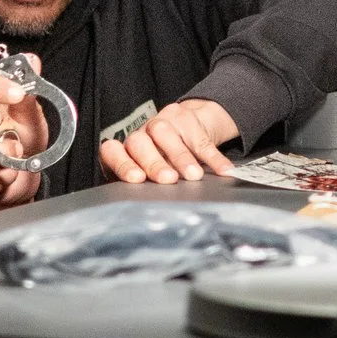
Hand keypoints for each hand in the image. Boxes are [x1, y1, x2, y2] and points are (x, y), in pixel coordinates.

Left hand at [101, 98, 239, 184]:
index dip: (123, 164)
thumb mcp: (147, 171)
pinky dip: (214, 157)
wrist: (187, 124)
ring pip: (167, 135)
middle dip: (154, 162)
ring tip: (193, 176)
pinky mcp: (190, 122)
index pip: (113, 152)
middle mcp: (142, 134)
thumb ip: (141, 187)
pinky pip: (202, 140)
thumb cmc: (160, 157)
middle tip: (168, 179)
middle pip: (140, 143)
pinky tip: (223, 171)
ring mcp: (165, 124)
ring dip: (181, 157)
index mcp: (127, 150)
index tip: (137, 178)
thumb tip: (138, 215)